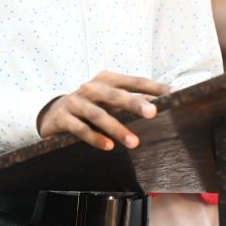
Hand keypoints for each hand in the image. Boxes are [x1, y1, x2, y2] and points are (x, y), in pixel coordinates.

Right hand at [37, 71, 170, 150]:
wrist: (52, 113)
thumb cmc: (90, 105)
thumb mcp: (108, 99)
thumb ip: (131, 100)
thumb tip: (160, 104)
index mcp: (106, 79)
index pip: (133, 81)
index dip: (153, 87)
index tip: (173, 95)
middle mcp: (90, 87)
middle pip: (115, 95)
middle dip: (134, 103)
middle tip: (153, 113)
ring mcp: (75, 102)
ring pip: (98, 114)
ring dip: (117, 128)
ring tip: (134, 142)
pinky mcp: (63, 118)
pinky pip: (80, 129)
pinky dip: (95, 138)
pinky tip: (108, 146)